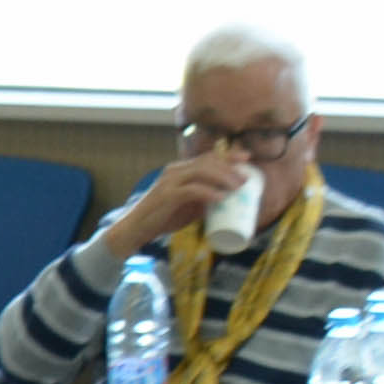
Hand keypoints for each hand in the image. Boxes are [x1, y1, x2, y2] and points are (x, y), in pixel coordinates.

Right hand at [110, 149, 239, 251]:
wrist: (136, 228)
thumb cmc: (162, 217)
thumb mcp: (186, 205)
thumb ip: (202, 199)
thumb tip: (226, 201)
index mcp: (180, 170)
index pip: (207, 157)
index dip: (228, 155)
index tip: (247, 157)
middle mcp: (175, 171)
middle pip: (207, 161)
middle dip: (230, 167)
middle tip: (246, 178)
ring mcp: (170, 182)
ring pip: (201, 171)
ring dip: (222, 177)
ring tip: (237, 187)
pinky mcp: (167, 195)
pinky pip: (192, 190)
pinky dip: (208, 192)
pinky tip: (220, 198)